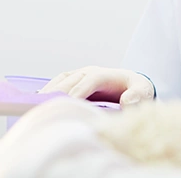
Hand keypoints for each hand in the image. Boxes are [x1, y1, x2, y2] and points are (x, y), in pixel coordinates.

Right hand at [39, 66, 154, 106]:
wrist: (133, 84)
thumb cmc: (137, 89)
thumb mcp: (143, 92)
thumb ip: (137, 96)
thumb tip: (126, 101)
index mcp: (104, 74)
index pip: (88, 82)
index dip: (78, 93)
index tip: (68, 106)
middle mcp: (89, 72)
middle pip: (70, 81)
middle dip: (58, 94)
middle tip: (45, 109)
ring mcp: (80, 75)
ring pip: (61, 81)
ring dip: (49, 93)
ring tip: (37, 107)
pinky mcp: (74, 80)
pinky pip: (58, 83)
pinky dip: (48, 91)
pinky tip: (39, 102)